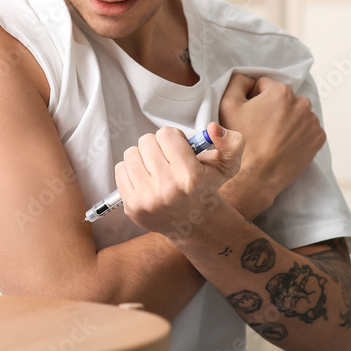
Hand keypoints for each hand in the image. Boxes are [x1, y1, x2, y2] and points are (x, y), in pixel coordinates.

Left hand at [114, 122, 244, 237]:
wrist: (193, 223)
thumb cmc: (206, 188)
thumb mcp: (227, 164)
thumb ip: (230, 142)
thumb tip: (212, 127)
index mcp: (191, 176)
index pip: (166, 134)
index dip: (173, 137)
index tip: (178, 149)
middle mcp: (168, 189)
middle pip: (147, 141)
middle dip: (157, 146)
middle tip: (167, 159)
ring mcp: (148, 199)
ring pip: (131, 153)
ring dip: (143, 156)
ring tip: (155, 168)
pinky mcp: (132, 206)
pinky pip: (120, 170)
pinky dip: (131, 170)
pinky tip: (146, 178)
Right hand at [218, 73, 325, 201]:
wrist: (257, 177)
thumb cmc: (242, 141)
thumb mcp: (227, 104)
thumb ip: (237, 82)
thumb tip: (248, 79)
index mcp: (281, 91)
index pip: (264, 85)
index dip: (253, 98)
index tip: (249, 115)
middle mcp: (302, 103)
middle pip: (282, 99)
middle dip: (272, 108)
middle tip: (259, 128)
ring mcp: (312, 122)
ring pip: (295, 113)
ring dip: (286, 120)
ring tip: (272, 138)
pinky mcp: (318, 138)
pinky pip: (306, 128)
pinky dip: (297, 133)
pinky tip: (284, 144)